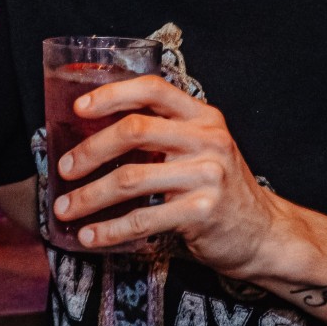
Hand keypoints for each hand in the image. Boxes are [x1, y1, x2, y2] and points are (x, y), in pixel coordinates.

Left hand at [51, 73, 292, 275]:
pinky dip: (109, 229)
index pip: (152, 89)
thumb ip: (161, 134)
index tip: (78, 109)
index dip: (111, 94)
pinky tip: (90, 236)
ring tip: (64, 209)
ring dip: (89, 196)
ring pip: (131, 178)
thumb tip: (92, 135)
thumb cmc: (216, 188)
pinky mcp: (203, 211)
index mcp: (202, 116)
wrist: (262, 233)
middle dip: (90, 150)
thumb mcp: (199, 149)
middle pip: (134, 130)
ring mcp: (208, 175)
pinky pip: (143, 218)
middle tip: (63, 169)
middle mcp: (208, 139)